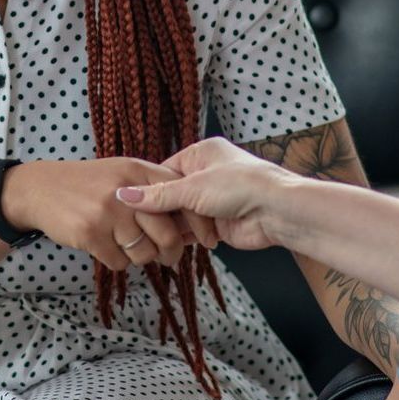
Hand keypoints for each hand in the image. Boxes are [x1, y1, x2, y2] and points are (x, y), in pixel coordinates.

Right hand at [3, 158, 199, 270]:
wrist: (41, 189)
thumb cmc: (89, 184)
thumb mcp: (123, 173)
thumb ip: (154, 189)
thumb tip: (190, 217)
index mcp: (138, 170)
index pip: (182, 195)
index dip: (199, 220)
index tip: (207, 238)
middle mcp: (126, 190)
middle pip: (168, 234)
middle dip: (173, 252)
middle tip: (170, 257)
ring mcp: (107, 212)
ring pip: (144, 253)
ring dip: (141, 258)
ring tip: (129, 246)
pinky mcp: (90, 234)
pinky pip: (119, 262)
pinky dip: (118, 261)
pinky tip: (108, 247)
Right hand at [116, 137, 296, 249]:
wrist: (277, 211)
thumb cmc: (240, 186)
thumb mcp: (192, 188)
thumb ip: (157, 195)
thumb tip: (121, 195)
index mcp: (201, 154)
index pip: (164, 171)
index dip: (147, 189)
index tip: (128, 205)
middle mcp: (206, 174)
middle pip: (171, 195)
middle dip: (159, 211)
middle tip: (137, 225)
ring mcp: (213, 200)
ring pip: (181, 214)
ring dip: (170, 227)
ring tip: (148, 238)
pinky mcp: (218, 223)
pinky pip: (192, 231)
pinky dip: (182, 238)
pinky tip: (166, 245)